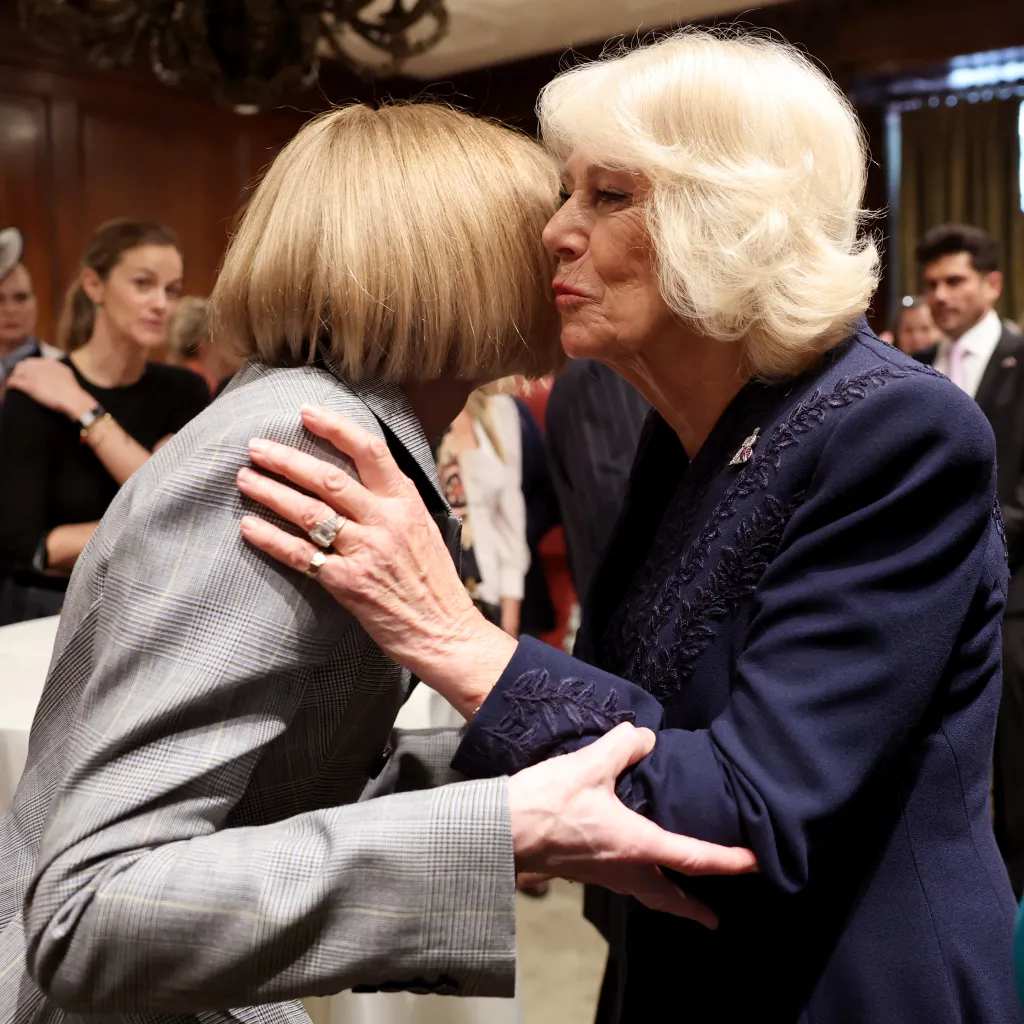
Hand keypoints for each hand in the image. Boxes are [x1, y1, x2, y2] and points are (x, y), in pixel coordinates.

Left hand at [7, 358, 93, 418]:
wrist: (73, 399)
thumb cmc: (73, 391)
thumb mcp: (67, 374)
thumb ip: (58, 370)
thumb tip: (54, 372)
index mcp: (50, 363)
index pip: (32, 362)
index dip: (29, 368)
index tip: (28, 374)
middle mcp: (40, 366)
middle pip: (23, 365)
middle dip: (20, 371)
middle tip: (20, 379)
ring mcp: (33, 375)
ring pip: (17, 372)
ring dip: (15, 377)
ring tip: (15, 384)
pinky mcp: (29, 385)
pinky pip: (14, 382)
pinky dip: (11, 384)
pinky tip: (12, 387)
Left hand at [237, 405, 516, 716]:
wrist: (445, 632)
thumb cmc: (434, 582)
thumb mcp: (424, 529)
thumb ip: (394, 503)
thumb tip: (362, 477)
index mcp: (406, 502)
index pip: (369, 451)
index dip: (335, 427)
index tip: (305, 412)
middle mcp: (386, 521)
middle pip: (328, 478)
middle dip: (287, 459)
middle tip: (256, 447)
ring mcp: (366, 551)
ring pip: (309, 512)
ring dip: (271, 492)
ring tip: (245, 479)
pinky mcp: (348, 583)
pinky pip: (301, 555)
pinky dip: (271, 539)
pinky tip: (248, 527)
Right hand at [508, 723, 756, 926]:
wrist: (501, 830)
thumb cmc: (546, 804)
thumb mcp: (589, 765)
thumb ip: (622, 746)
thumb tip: (644, 735)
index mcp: (636, 844)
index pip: (694, 858)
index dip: (728, 861)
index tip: (754, 863)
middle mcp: (624, 867)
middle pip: (669, 896)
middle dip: (694, 908)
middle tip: (714, 919)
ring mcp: (601, 873)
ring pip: (644, 893)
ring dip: (666, 897)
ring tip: (678, 897)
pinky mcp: (582, 869)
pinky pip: (621, 883)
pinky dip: (638, 882)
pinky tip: (629, 865)